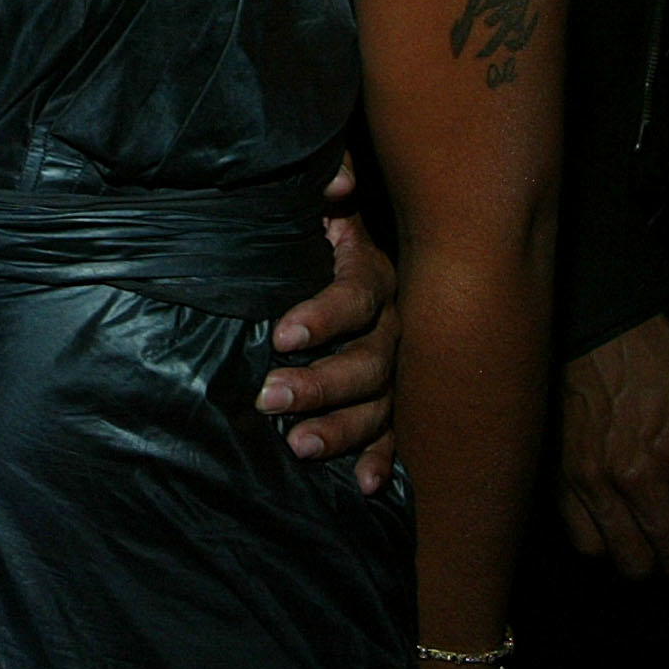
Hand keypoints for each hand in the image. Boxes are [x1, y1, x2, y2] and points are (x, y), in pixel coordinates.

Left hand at [258, 154, 400, 492]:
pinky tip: (366, 485)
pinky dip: (382, 459)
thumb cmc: (315, 229)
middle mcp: (393, 324)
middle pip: (369, 360)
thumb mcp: (315, 201)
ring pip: (380, 403)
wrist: (339, 249)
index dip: (324, 315)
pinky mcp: (393, 399)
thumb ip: (324, 183)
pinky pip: (395, 433)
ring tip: (299, 446)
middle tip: (271, 397)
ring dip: (342, 427)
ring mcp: (397, 366)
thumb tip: (334, 188)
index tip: (283, 334)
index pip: (356, 297)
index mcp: (372, 274)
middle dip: (321, 383)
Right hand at [558, 315, 668, 580]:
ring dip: (654, 562)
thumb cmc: (667, 365)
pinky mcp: (565, 480)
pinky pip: (587, 544)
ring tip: (662, 545)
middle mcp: (640, 478)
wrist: (600, 332)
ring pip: (631, 563)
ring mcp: (597, 482)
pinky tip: (623, 530)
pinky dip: (609, 548)